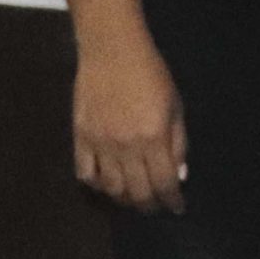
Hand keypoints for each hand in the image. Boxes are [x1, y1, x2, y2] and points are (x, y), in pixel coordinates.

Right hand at [70, 33, 187, 212]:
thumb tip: (179, 175)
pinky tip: (106, 183)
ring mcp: (100, 144)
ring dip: (124, 199)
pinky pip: (85, 173)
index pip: (163, 182)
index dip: (171, 200)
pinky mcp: (80, 138)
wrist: (112, 51)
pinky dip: (96, 185)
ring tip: (132, 198)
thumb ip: (178, 142)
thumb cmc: (151, 74)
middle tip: (155, 207)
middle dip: (149, 205)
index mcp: (154, 137)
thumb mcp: (175, 105)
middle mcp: (126, 146)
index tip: (176, 207)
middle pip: (137, 191)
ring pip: (111, 188)